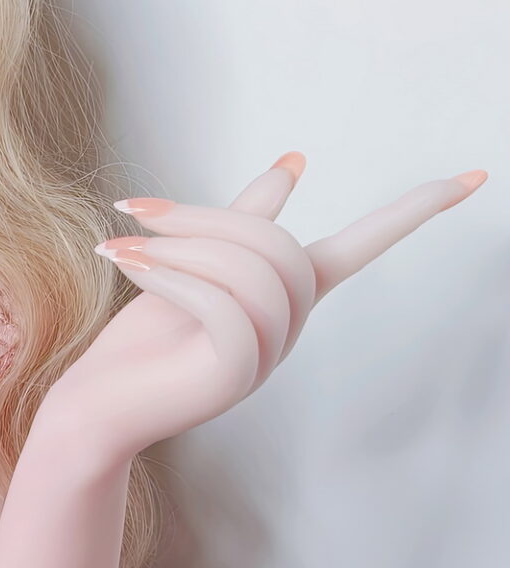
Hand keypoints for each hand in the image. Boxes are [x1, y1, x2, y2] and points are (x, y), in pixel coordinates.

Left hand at [36, 152, 488, 462]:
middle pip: (280, 246)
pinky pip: (221, 305)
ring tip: (122, 244)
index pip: (365, 245)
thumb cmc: (147, 339)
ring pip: (251, 272)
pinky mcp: (234, 375)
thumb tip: (295, 161)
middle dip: (205, 218)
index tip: (476, 176)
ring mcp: (268, 358)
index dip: (416, 210)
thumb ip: (244, 215)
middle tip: (135, 211)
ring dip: (178, 244)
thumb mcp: (195, 261)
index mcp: (290, 296)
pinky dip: (170, 274)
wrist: (96, 407)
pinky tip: (125, 263)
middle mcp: (290, 328)